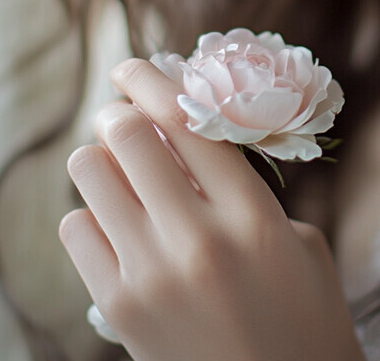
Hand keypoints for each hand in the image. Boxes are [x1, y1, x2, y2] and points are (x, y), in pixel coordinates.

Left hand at [59, 58, 364, 360]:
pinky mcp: (118, 308)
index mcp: (253, 215)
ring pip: (90, 173)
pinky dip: (92, 213)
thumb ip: (246, 188)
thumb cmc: (304, 314)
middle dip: (121, 112)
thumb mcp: (296, 238)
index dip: (156, 81)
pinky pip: (76, 229)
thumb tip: (188, 140)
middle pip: (128, 135)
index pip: (189, 120)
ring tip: (120, 167)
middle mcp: (197, 238)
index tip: (137, 66)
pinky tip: (118, 222)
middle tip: (125, 112)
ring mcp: (151, 275)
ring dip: (101, 157)